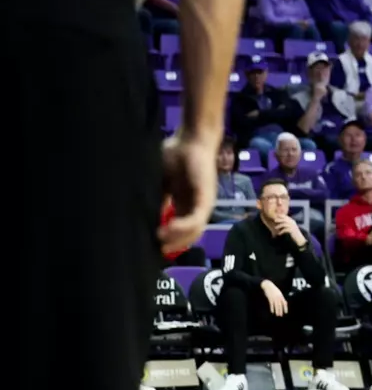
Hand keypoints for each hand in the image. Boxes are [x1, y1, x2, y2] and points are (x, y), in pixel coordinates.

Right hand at [158, 134, 217, 251]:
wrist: (192, 139)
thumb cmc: (176, 156)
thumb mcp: (161, 182)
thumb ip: (158, 200)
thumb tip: (146, 219)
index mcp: (185, 204)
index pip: (179, 231)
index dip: (167, 241)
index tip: (150, 247)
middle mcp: (196, 207)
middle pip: (188, 236)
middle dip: (173, 245)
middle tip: (154, 250)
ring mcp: (203, 204)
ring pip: (194, 232)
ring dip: (177, 239)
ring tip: (159, 240)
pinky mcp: (207, 198)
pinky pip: (197, 219)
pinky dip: (183, 227)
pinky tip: (167, 228)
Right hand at [262, 280, 287, 316]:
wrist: (269, 286)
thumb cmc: (274, 290)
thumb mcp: (279, 293)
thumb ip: (281, 298)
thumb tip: (284, 303)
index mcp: (281, 296)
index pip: (284, 303)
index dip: (285, 308)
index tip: (286, 312)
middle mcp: (278, 297)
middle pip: (280, 305)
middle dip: (281, 311)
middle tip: (281, 315)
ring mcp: (274, 298)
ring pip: (276, 305)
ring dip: (277, 310)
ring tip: (277, 314)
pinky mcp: (270, 298)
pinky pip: (271, 304)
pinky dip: (272, 308)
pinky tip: (272, 312)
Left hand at [276, 215, 305, 245]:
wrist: (298, 237)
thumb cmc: (294, 232)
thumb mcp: (291, 226)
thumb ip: (287, 223)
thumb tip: (281, 221)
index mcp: (292, 221)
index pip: (286, 217)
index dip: (281, 216)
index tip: (277, 215)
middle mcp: (292, 223)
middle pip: (285, 219)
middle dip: (279, 219)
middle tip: (274, 220)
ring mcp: (292, 226)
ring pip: (284, 224)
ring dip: (279, 226)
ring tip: (275, 228)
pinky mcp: (291, 230)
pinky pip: (284, 230)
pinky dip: (281, 231)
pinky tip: (279, 234)